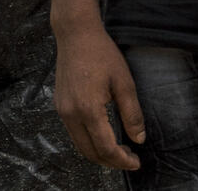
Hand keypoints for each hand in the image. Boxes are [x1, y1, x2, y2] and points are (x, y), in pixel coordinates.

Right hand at [53, 23, 143, 169]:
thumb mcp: (124, 83)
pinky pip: (73, 133)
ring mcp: (62, 110)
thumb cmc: (101, 54)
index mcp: (89, 109)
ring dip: (98, 154)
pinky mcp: (60, 105)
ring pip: (80, 145)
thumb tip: (138, 139)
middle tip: (129, 159)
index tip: (136, 162)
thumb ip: (132, 114)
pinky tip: (102, 136)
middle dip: (111, 162)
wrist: (75, 34)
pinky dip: (88, 142)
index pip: (106, 148)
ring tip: (118, 151)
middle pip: (90, 152)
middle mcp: (71, 114)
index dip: (122, 161)